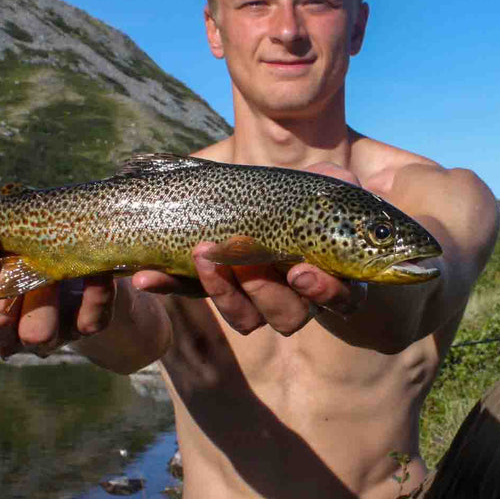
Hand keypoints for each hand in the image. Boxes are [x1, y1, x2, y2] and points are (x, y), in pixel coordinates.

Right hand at [0, 231, 198, 357]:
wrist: (89, 264)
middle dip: (3, 284)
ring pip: (37, 334)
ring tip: (55, 270)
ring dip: (46, 299)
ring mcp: (46, 335)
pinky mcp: (83, 330)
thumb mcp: (15, 231)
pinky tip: (98, 271)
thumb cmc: (36, 241)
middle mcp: (6, 329)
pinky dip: (95, 295)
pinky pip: (87, 321)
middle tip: (18, 250)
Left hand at [131, 160, 369, 335]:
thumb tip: (354, 179)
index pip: (339, 297)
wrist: (254, 200)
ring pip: (245, 318)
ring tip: (202, 254)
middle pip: (287, 316)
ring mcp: (250, 298)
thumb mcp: (323, 186)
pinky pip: (192, 296)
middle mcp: (295, 298)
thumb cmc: (305, 197)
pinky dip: (168, 286)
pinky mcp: (211, 287)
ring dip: (222, 291)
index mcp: (329, 277)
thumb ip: (340, 184)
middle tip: (246, 262)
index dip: (323, 290)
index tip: (300, 271)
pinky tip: (145, 276)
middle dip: (265, 292)